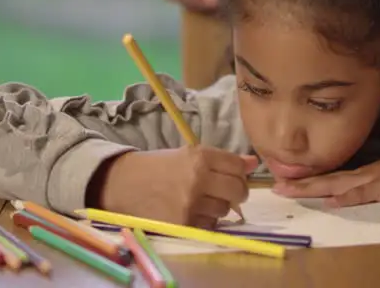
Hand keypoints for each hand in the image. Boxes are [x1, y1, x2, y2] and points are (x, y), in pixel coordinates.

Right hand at [97, 146, 257, 228]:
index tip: (235, 176)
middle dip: (237, 192)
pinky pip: (209, 225)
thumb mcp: (189, 154)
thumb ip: (222, 159)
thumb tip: (254, 163)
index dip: (241, 172)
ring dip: (219, 207)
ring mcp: (190, 202)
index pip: (238, 166)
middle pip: (238, 189)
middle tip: (228, 193)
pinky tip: (193, 212)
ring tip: (203, 201)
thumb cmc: (159, 166)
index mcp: (200, 156)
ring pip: (224, 209)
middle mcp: (198, 178)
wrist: (125, 183)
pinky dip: (206, 221)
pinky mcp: (183, 223)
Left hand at [271, 135, 379, 207]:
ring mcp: (373, 179)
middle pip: (326, 180)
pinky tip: (333, 201)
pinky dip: (347, 197)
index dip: (306, 181)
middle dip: (300, 184)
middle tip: (276, 187)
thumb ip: (366, 188)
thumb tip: (342, 196)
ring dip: (314, 188)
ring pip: (337, 184)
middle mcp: (362, 174)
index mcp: (361, 174)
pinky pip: (364, 193)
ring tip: (291, 190)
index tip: (284, 183)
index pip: (328, 178)